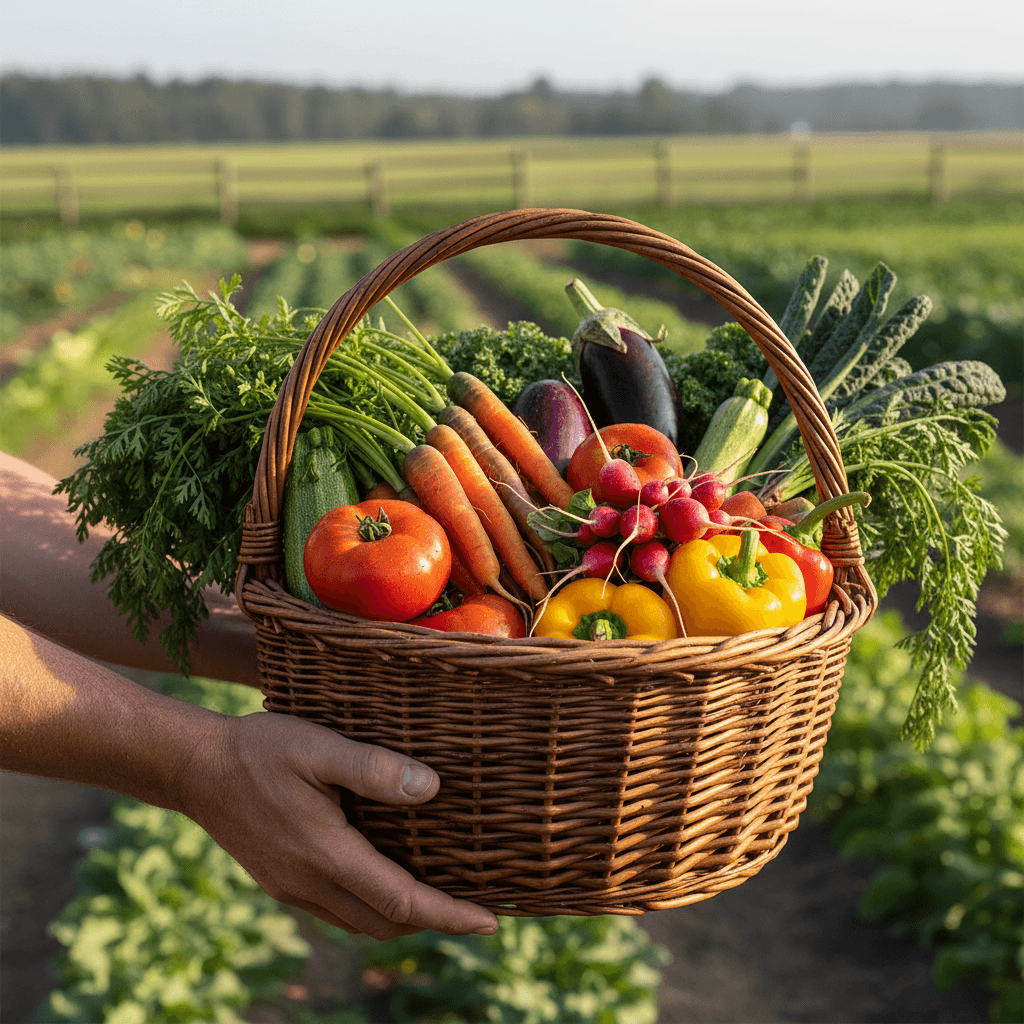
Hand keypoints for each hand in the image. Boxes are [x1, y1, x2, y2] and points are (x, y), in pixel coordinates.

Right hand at [177, 710, 499, 939]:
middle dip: (434, 922)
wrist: (194, 768)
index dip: (450, 915)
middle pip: (385, 924)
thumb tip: (431, 789)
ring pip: (359, 922)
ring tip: (438, 898)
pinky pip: (336, 910)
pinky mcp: (280, 880)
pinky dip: (371, 907)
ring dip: (402, 918)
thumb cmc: (259, 750)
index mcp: (327, 854)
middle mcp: (310, 883)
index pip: (402, 902)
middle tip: (475, 911)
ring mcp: (292, 887)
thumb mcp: (318, 747)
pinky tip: (383, 881)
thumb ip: (374, 770)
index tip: (491, 924)